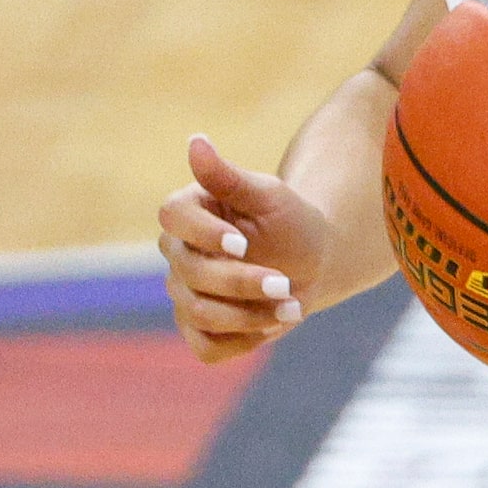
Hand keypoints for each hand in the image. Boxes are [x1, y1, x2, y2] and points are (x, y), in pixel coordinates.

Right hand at [156, 134, 330, 361]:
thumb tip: (195, 141)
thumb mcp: (269, 196)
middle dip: (242, 282)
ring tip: (292, 305)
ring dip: (250, 313)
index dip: (204, 234)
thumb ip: (229, 176)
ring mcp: (184, 293)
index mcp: (189, 212)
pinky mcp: (198, 329)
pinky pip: (207, 347)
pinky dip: (244, 340)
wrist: (315, 261)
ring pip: (200, 312)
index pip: (173, 218)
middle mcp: (178, 253)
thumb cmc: (291, 221)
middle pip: (190, 274)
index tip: (242, 244)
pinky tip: (273, 324)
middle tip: (285, 284)